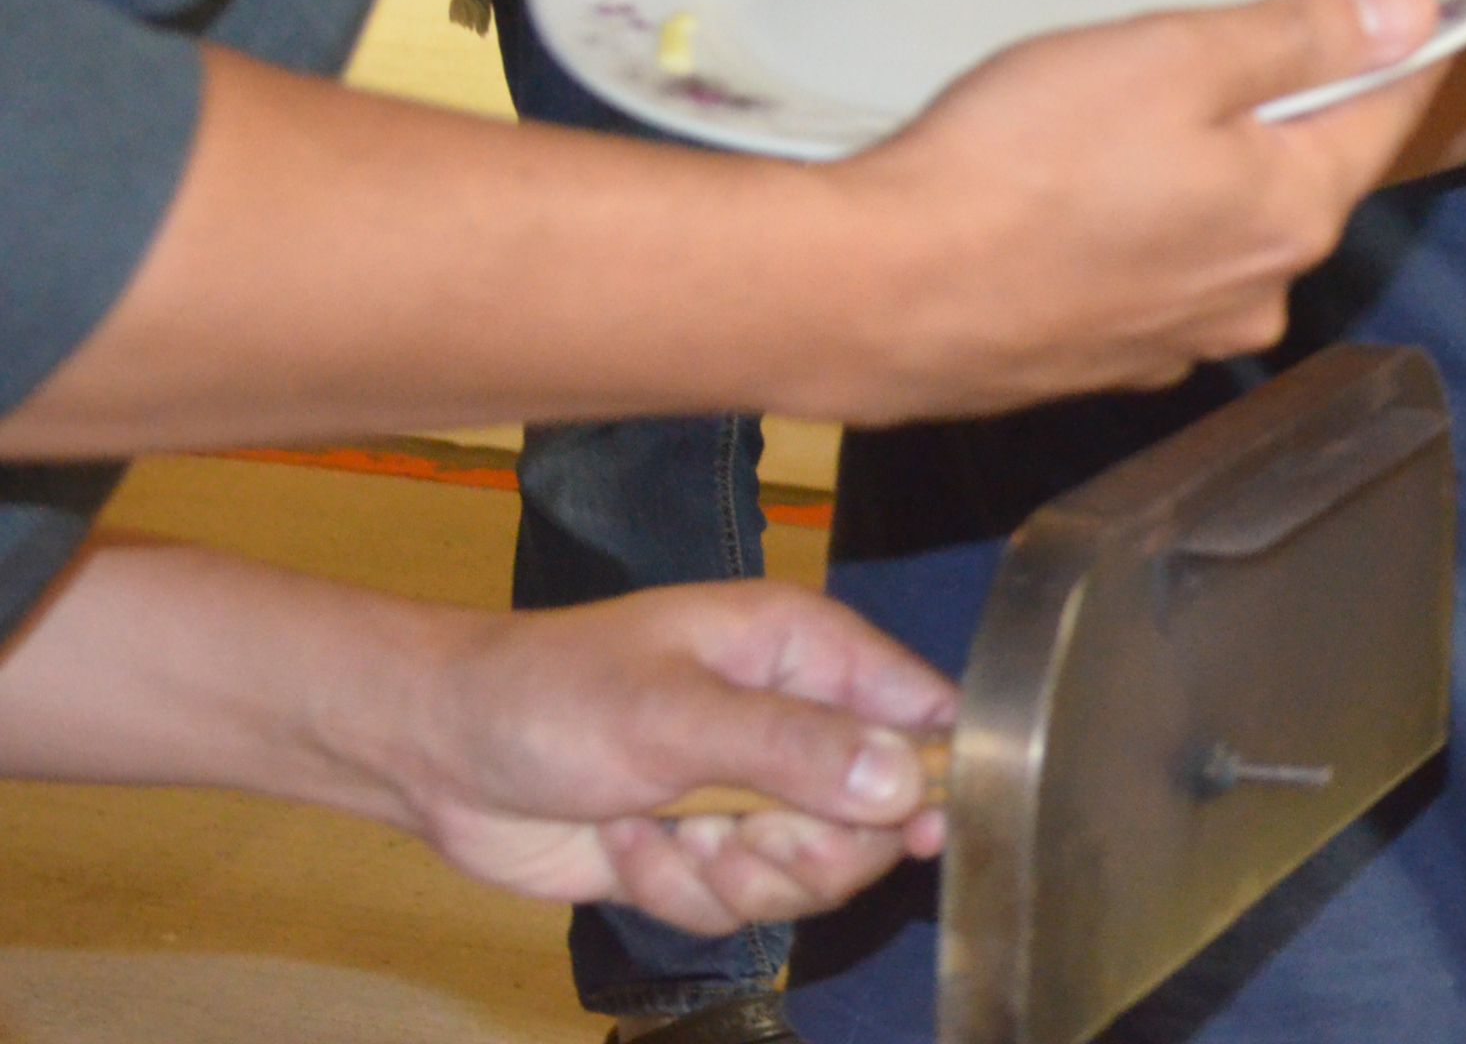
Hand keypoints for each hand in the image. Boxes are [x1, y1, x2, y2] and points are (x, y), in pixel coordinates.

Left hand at [396, 582, 955, 935]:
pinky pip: (740, 907)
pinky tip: (625, 845)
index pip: (921, 710)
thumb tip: (906, 785)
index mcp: (806, 652)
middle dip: (806, 849)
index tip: (920, 832)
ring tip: (667, 837)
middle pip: (876, 818)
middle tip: (737, 835)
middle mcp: (794, 722)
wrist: (436, 751)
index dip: (935, 775)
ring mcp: (750, 794)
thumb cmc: (552, 696)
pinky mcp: (704, 855)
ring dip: (733, 878)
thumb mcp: (673, 715)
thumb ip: (792, 749)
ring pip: (810, 875)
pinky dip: (678, 892)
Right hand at [821, 0, 1445, 418]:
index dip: (1396, 42)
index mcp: (1296, 212)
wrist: (872, 294)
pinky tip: (1068, 196)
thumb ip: (1305, 36)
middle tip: (1203, 43)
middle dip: (1275, 103)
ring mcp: (1179, 338)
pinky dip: (1132, 226)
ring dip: (1197, 169)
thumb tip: (1415, 9)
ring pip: (1224, 223)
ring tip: (1113, 118)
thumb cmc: (1021, 165)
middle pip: (1305, 168)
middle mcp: (1258, 292)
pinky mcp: (1103, 359)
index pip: (1392, 109)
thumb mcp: (1175, 57)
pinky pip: (1152, 270)